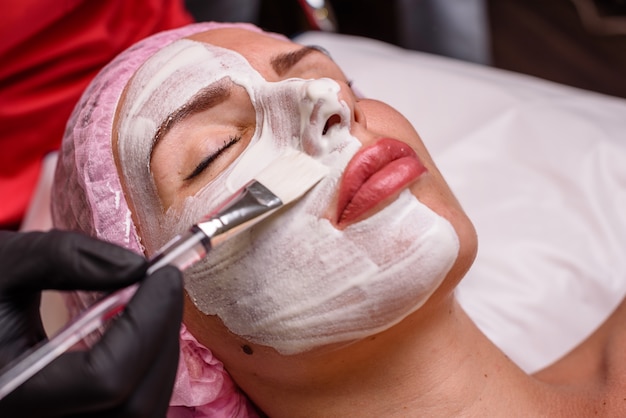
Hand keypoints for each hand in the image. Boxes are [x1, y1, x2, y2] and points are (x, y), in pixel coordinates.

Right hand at [0, 230, 182, 416]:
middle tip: (166, 284)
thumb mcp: (3, 262)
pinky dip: (147, 370)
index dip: (148, 324)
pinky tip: (141, 330)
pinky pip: (131, 411)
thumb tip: (137, 267)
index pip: (106, 379)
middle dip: (161, 337)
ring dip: (159, 354)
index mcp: (8, 392)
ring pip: (141, 413)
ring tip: (154, 303)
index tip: (163, 274)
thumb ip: (65, 257)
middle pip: (134, 404)